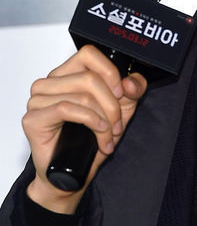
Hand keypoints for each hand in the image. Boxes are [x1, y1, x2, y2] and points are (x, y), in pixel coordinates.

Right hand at [23, 45, 146, 213]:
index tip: (121, 92)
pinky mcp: (33, 118)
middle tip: (118, 123)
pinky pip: (66, 109)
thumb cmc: (92, 138)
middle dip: (111, 104)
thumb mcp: (123, 108)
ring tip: (108, 134)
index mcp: (69, 73)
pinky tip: (99, 134)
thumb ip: (134, 89)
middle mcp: (51, 83)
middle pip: (89, 77)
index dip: (109, 71)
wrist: (75, 171)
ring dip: (103, 119)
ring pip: (82, 95)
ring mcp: (38, 99)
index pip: (88, 54)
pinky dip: (90, 121)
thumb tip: (130, 81)